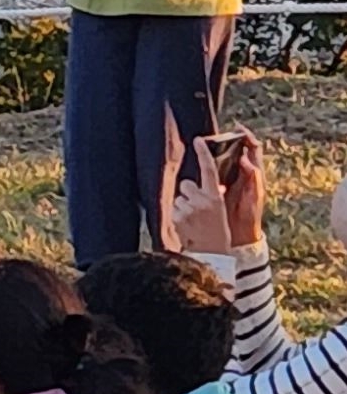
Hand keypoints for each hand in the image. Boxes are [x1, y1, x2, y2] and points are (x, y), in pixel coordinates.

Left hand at [174, 134, 265, 252]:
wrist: (212, 253)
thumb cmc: (218, 231)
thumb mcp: (221, 210)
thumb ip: (213, 196)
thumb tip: (214, 187)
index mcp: (216, 196)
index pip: (209, 169)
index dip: (203, 153)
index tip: (198, 140)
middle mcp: (201, 200)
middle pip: (186, 184)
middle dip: (188, 193)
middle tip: (196, 208)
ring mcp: (188, 208)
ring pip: (178, 197)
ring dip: (183, 205)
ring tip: (192, 220)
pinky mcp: (176, 216)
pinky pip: (172, 209)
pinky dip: (177, 215)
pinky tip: (185, 226)